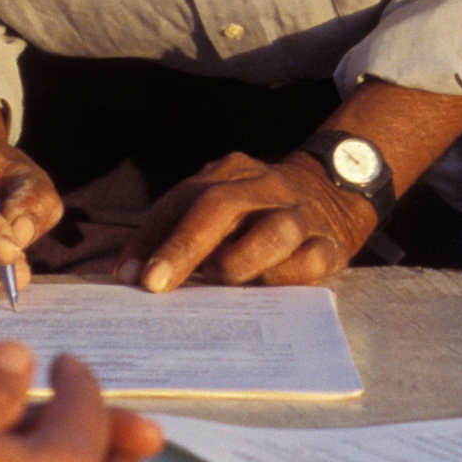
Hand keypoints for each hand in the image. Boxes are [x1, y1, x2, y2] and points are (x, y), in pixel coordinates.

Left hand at [123, 151, 374, 294]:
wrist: (333, 193)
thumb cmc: (254, 213)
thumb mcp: (214, 207)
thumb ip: (170, 233)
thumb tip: (128, 273)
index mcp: (231, 173)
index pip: (184, 199)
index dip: (154, 236)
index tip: (130, 276)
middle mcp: (266, 186)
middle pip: (222, 206)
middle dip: (184, 247)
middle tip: (156, 284)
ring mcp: (301, 214)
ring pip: (273, 231)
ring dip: (238, 259)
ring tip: (216, 279)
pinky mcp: (329, 245)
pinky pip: (308, 262)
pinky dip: (282, 277)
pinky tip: (262, 288)